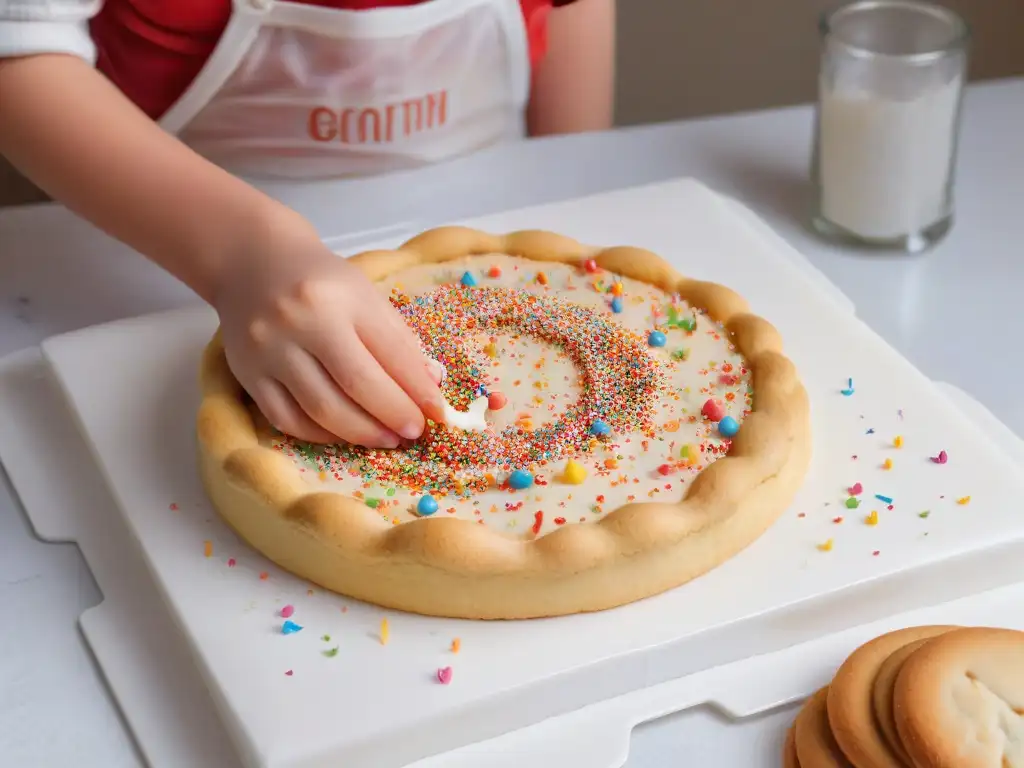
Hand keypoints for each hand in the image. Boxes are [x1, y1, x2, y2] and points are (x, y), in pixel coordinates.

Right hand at [212, 218, 444, 446]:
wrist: (251, 262)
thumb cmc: (320, 281)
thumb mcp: (365, 296)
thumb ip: (398, 340)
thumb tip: (430, 386)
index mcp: (341, 297)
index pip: (391, 352)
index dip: (418, 390)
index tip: (439, 414)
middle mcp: (302, 321)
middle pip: (357, 384)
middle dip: (393, 415)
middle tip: (414, 432)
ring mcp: (268, 350)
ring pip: (321, 409)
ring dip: (361, 433)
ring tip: (385, 439)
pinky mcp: (247, 374)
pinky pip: (287, 419)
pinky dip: (321, 435)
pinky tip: (343, 435)